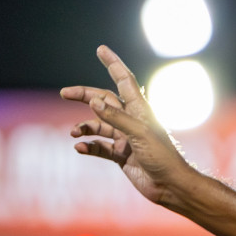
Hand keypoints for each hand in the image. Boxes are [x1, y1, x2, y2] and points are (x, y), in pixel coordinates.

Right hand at [60, 46, 194, 205]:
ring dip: (85, 127)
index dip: (113, 64)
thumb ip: (116, 117)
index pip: (124, 81)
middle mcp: (131, 121)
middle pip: (104, 102)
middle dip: (85, 96)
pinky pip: (100, 148)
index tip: (101, 49)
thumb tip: (94, 100)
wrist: (170, 186)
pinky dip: (89, 147)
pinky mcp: (121, 156)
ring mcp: (126, 139)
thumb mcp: (139, 134)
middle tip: (64, 93)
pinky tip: (80, 148)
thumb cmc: (162, 157)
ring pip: (99, 126)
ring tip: (74, 133)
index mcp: (140, 110)